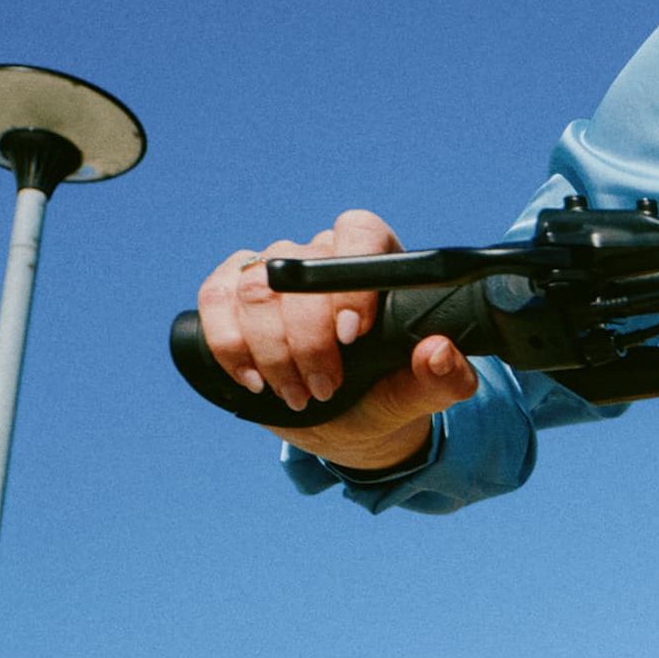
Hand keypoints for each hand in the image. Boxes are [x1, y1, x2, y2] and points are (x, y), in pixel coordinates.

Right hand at [192, 210, 479, 470]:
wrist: (346, 423)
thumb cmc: (387, 397)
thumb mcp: (417, 397)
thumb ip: (443, 379)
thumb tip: (440, 352)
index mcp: (376, 261)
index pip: (359, 234)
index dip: (349, 281)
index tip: (352, 336)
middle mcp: (321, 257)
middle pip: (296, 268)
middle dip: (306, 340)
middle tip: (324, 387)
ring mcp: (272, 272)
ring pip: (253, 288)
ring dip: (270, 351)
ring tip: (297, 394)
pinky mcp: (233, 296)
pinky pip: (215, 299)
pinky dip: (229, 343)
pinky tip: (254, 380)